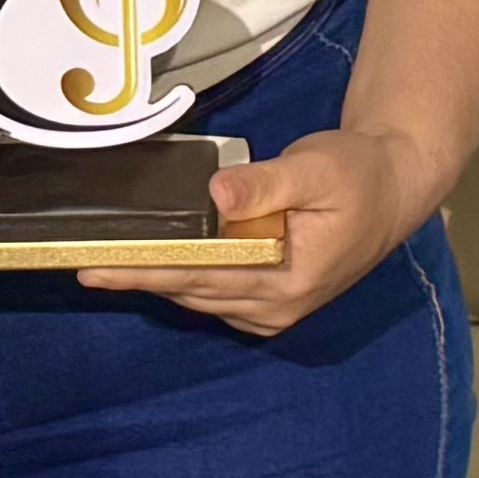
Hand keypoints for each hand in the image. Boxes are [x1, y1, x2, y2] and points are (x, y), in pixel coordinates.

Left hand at [87, 121, 444, 335]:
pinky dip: (184, 279)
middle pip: (192, 291)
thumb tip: (216, 195)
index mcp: (290, 280)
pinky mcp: (271, 301)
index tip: (98, 265)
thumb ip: (267, 184)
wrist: (396, 186)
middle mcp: (277, 306)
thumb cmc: (359, 174)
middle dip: (138, 277)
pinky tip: (153, 264)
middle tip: (83, 265)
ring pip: (200, 297)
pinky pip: (215, 293)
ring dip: (156, 281)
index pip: (202, 275)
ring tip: (105, 265)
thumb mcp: (317, 168)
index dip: (147, 271)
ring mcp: (274, 309)